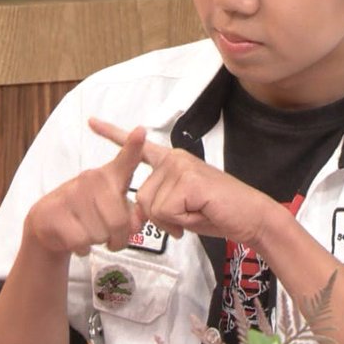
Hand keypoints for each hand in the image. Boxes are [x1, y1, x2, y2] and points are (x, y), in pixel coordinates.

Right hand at [23, 125, 146, 256]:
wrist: (48, 224)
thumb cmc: (88, 213)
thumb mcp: (113, 209)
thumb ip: (131, 215)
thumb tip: (137, 224)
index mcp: (109, 176)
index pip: (125, 159)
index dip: (134, 146)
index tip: (141, 131)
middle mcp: (91, 179)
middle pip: (118, 221)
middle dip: (117, 238)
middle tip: (110, 239)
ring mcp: (71, 194)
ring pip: (99, 233)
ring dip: (98, 242)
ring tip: (89, 233)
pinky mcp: (55, 213)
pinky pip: (81, 241)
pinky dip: (82, 248)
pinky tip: (76, 239)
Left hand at [89, 117, 281, 247]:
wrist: (252, 217)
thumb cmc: (218, 213)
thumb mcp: (181, 208)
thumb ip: (159, 204)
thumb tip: (135, 213)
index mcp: (172, 162)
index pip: (139, 148)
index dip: (113, 135)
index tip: (91, 121)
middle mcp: (174, 159)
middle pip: (142, 197)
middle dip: (161, 218)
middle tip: (189, 216)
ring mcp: (181, 167)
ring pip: (152, 207)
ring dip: (173, 221)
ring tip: (197, 213)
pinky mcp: (189, 180)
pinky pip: (166, 212)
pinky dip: (182, 221)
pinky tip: (200, 212)